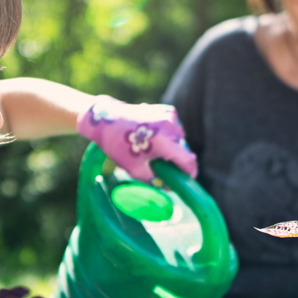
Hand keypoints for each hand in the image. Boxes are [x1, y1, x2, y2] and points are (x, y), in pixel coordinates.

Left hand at [76, 95, 196, 181]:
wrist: (106, 118)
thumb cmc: (118, 145)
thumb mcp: (135, 169)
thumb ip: (155, 180)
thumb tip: (170, 187)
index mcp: (163, 142)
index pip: (189, 160)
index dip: (190, 172)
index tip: (187, 179)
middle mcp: (171, 127)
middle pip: (184, 150)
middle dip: (177, 160)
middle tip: (163, 166)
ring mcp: (171, 116)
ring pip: (180, 139)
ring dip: (173, 147)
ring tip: (153, 149)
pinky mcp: (168, 110)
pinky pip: (175, 128)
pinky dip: (168, 135)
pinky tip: (153, 136)